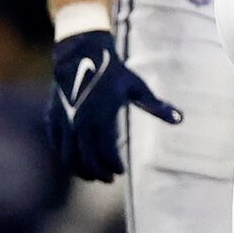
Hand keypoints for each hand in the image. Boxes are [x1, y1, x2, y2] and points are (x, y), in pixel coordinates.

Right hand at [46, 29, 180, 181]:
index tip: (120, 171)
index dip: (113, 166)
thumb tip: (180, 119)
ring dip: (80, 169)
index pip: (105, 154)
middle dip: (98, 173)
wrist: (82, 53)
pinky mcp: (53, 117)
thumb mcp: (137, 88)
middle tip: (108, 179)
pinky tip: (75, 160)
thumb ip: (157, 106)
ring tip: (92, 175)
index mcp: (102, 119)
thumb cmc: (113, 72)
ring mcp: (65, 121)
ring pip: (68, 156)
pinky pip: (57, 144)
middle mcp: (80, 123)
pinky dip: (65, 156)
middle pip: (86, 160)